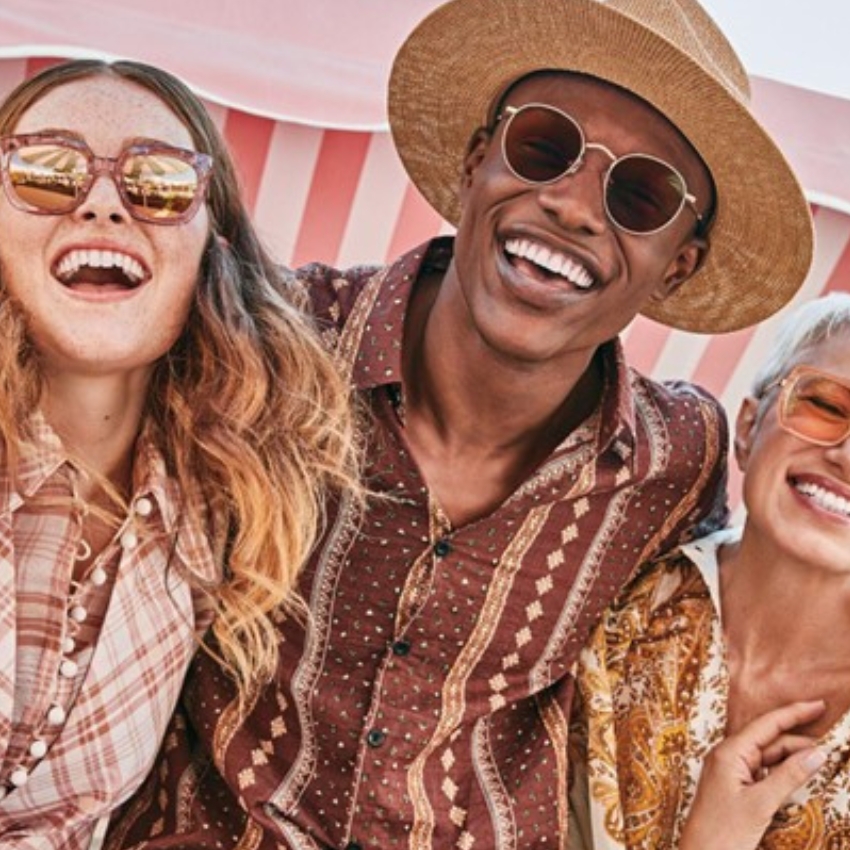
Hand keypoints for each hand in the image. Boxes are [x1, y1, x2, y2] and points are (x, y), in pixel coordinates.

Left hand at [679, 700, 827, 849]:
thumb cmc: (725, 832)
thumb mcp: (761, 803)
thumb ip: (789, 776)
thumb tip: (817, 753)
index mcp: (730, 752)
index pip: (767, 724)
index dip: (794, 713)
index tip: (819, 704)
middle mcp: (728, 755)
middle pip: (769, 739)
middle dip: (799, 738)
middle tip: (831, 742)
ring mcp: (731, 771)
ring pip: (768, 756)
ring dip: (793, 756)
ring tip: (821, 758)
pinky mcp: (735, 787)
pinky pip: (762, 771)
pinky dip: (782, 770)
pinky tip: (799, 772)